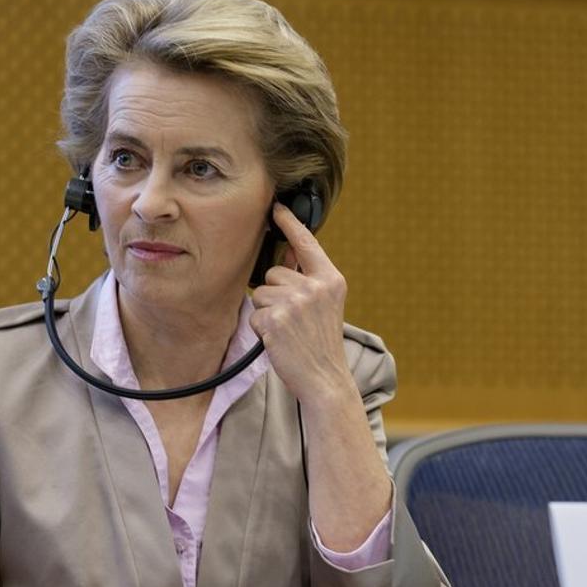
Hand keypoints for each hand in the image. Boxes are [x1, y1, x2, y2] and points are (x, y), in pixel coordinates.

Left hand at [250, 202, 353, 406]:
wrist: (325, 378)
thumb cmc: (321, 342)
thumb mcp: (324, 304)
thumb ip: (307, 277)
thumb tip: (287, 251)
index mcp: (331, 280)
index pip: (306, 244)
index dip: (290, 224)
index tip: (276, 207)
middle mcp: (315, 287)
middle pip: (274, 272)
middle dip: (276, 293)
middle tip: (293, 319)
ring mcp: (295, 302)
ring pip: (262, 293)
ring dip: (268, 312)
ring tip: (287, 330)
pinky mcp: (276, 319)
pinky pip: (255, 314)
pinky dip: (262, 328)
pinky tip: (279, 340)